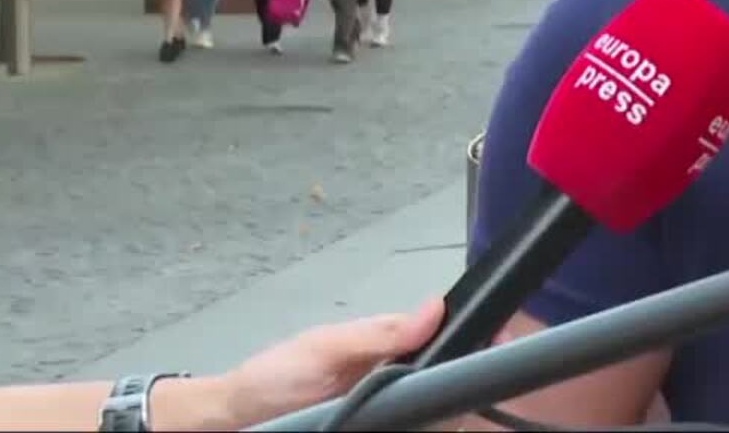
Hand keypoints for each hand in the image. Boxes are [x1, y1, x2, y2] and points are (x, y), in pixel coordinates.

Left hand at [164, 298, 444, 428]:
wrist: (235, 422)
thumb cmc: (273, 378)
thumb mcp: (326, 348)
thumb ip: (379, 333)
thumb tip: (435, 308)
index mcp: (387, 345)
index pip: (443, 340)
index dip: (469, 344)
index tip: (493, 346)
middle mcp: (393, 376)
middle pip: (444, 380)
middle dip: (461, 388)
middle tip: (472, 397)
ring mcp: (388, 408)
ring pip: (433, 411)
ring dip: (444, 413)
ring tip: (456, 415)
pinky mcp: (384, 426)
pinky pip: (415, 427)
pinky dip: (428, 426)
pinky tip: (438, 425)